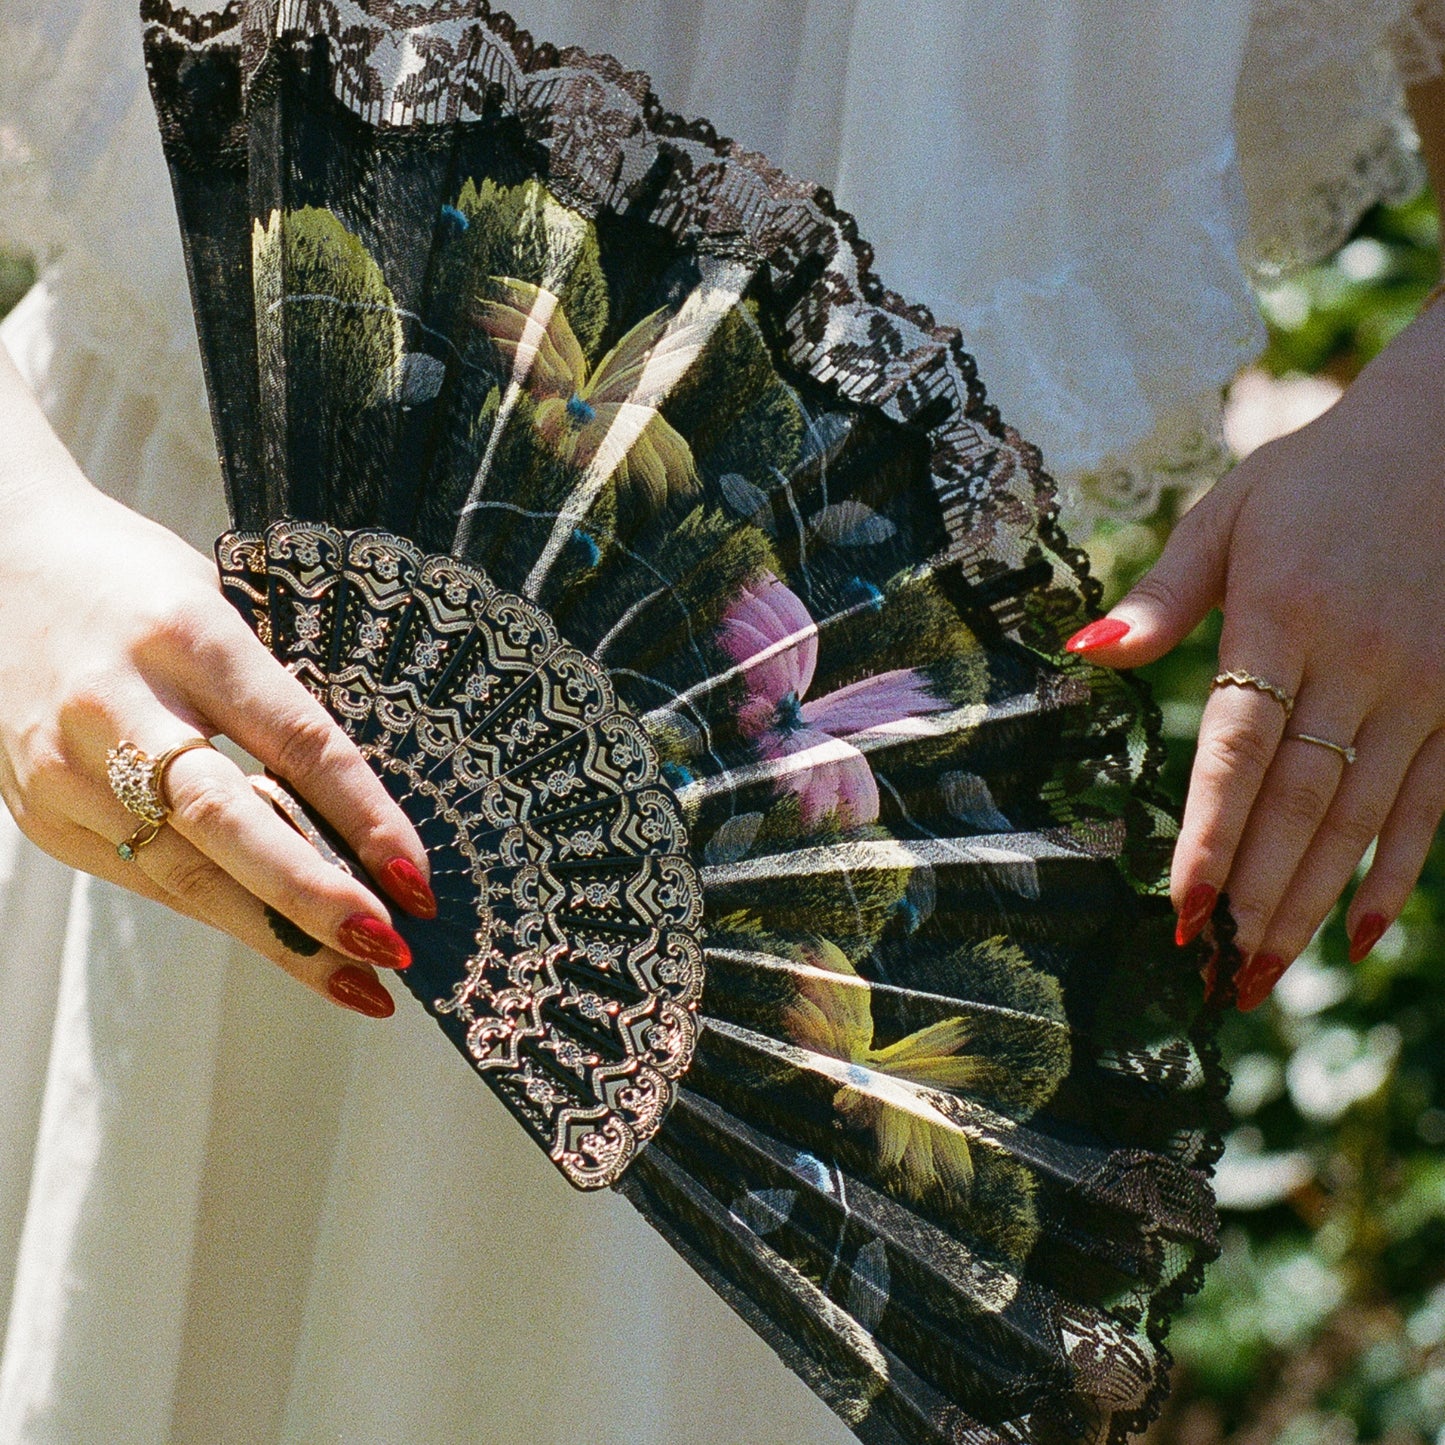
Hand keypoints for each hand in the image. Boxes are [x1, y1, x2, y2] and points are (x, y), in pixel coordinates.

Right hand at [0, 364, 433, 1017]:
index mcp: (185, 636)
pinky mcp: (43, 813)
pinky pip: (148, 877)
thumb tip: (354, 805)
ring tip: (359, 982)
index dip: (362, 814)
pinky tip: (283, 945)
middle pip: (227, 820)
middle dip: (314, 896)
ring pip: (185, 872)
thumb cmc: (132, 580)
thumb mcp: (217, 606)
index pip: (292, 738)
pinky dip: (222, 914)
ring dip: (278, 937)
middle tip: (391, 949)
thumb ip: (270, 696)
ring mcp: (66, 768)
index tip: (417, 877)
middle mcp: (117, 705)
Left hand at [1065, 303, 1444, 1007]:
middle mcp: (1358, 665)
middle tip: (1214, 976)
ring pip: (1361, 819)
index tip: (1178, 907)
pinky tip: (1361, 933)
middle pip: (1301, 804)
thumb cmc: (1319, 477)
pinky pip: (1430, 803)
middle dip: (1256, 897)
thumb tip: (1081, 649)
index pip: (1238, 750)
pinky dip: (1399, 872)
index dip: (1210, 835)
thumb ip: (1165, 596)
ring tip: (1266, 975)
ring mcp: (1420, 690)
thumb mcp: (1231, 515)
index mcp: (1284, 619)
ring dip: (1312, 904)